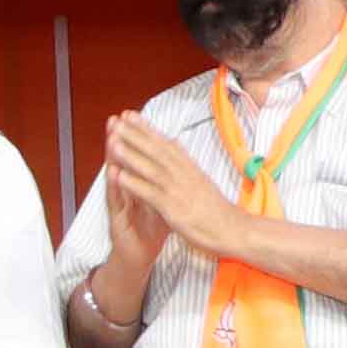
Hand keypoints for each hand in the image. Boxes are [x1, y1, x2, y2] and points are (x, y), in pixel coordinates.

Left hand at [102, 116, 237, 263]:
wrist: (234, 231)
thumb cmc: (218, 211)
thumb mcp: (203, 182)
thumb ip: (187, 165)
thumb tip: (177, 146)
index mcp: (191, 169)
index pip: (166, 144)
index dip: (147, 128)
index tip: (131, 115)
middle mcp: (184, 175)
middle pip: (157, 150)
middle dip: (136, 134)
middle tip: (118, 120)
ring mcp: (179, 191)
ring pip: (151, 168)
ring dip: (131, 154)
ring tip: (113, 141)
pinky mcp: (174, 209)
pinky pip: (151, 194)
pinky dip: (135, 184)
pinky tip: (119, 176)